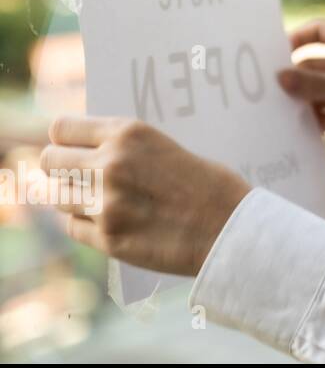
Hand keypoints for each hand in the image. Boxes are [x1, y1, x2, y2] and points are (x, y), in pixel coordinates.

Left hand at [40, 117, 251, 275]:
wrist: (233, 229)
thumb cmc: (210, 185)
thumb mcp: (166, 147)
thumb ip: (125, 147)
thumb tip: (86, 150)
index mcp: (129, 134)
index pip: (61, 128)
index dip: (65, 138)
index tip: (70, 146)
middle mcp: (110, 165)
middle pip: (49, 161)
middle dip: (61, 167)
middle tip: (78, 174)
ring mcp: (104, 204)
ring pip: (55, 196)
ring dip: (72, 197)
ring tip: (98, 199)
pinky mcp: (106, 239)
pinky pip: (72, 226)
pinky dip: (84, 224)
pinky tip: (109, 221)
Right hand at [278, 18, 324, 159]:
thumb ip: (319, 85)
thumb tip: (279, 78)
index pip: (320, 32)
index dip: (297, 39)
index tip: (271, 52)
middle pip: (314, 66)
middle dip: (293, 76)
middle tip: (264, 88)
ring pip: (316, 94)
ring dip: (299, 101)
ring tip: (270, 110)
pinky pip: (324, 118)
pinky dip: (309, 122)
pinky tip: (289, 127)